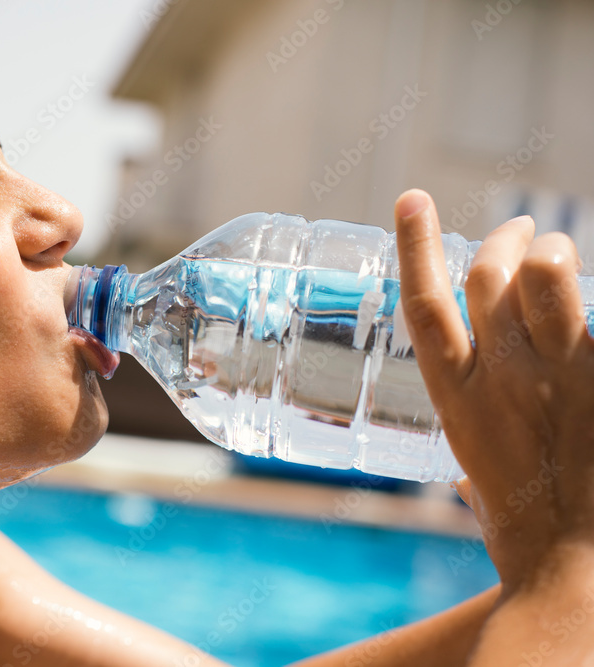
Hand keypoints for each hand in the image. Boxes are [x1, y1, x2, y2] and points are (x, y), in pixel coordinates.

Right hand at [394, 189, 593, 593]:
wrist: (582, 570)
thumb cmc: (528, 542)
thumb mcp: (480, 494)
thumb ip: (474, 468)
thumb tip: (468, 481)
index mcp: (458, 401)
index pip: (425, 305)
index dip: (416, 245)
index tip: (413, 199)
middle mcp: (503, 374)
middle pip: (491, 274)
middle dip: (504, 238)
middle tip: (518, 230)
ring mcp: (562, 370)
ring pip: (546, 272)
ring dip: (550, 251)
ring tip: (557, 250)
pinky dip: (589, 295)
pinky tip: (593, 292)